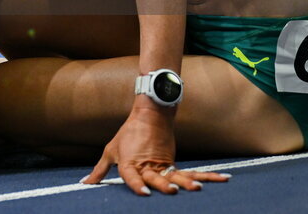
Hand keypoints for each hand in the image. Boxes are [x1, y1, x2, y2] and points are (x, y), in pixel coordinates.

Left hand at [82, 104, 229, 195]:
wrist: (150, 113)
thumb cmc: (128, 134)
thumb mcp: (111, 151)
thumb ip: (100, 170)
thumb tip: (85, 184)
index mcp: (130, 162)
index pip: (133, 176)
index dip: (138, 184)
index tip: (145, 192)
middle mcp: (147, 164)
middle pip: (157, 177)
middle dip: (165, 185)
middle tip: (174, 191)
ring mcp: (162, 163)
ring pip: (176, 175)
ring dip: (188, 182)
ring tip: (198, 188)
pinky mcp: (173, 161)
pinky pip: (190, 172)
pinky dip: (206, 176)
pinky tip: (222, 180)